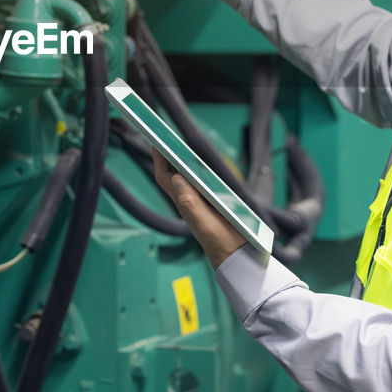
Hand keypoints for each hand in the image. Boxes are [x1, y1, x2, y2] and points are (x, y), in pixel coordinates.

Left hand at [151, 149, 246, 268]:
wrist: (236, 255)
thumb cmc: (220, 241)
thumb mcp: (204, 223)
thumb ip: (190, 202)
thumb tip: (176, 177)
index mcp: (184, 202)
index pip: (165, 176)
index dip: (159, 158)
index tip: (156, 139)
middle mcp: (188, 199)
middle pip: (172, 173)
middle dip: (167, 155)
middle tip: (165, 135)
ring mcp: (199, 201)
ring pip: (185, 177)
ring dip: (181, 161)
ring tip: (179, 144)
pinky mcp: (211, 202)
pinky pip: (200, 182)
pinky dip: (197, 170)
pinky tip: (200, 163)